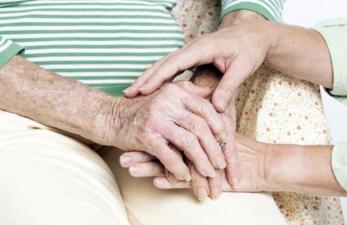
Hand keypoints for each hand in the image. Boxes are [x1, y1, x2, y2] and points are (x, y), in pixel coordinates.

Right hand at [102, 81, 227, 180]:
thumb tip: (213, 95)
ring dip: (201, 161)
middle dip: (214, 148)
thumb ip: (190, 92)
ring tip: (209, 173)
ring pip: (188, 142)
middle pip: (200, 127)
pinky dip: (179, 168)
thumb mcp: (167, 93)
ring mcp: (156, 119)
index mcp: (176, 91)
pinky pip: (169, 155)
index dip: (219, 125)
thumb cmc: (144, 108)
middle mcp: (167, 103)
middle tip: (221, 163)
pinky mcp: (146, 136)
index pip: (205, 108)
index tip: (227, 139)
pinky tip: (185, 176)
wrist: (112, 117)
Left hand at [120, 134, 269, 199]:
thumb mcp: (218, 138)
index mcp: (199, 131)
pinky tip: (156, 181)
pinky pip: (190, 177)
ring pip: (172, 159)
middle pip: (166, 143)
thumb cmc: (240, 150)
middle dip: (143, 148)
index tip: (130, 133)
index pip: (171, 130)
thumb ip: (201, 131)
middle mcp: (198, 142)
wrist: (264, 163)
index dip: (151, 132)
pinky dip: (172, 178)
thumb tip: (179, 123)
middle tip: (122, 150)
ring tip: (128, 165)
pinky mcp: (212, 173)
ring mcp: (204, 157)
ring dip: (150, 163)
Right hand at [123, 11, 273, 111]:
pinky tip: (151, 89)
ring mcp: (190, 52)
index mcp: (202, 49)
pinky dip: (159, 77)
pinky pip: (171, 67)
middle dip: (145, 78)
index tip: (143, 91)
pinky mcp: (192, 57)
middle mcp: (192, 48)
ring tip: (132, 93)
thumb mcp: (242, 68)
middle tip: (128, 94)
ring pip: (164, 64)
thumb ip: (229, 87)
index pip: (174, 63)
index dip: (158, 77)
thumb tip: (216, 109)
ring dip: (149, 78)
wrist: (252, 34)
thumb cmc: (249, 49)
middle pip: (163, 63)